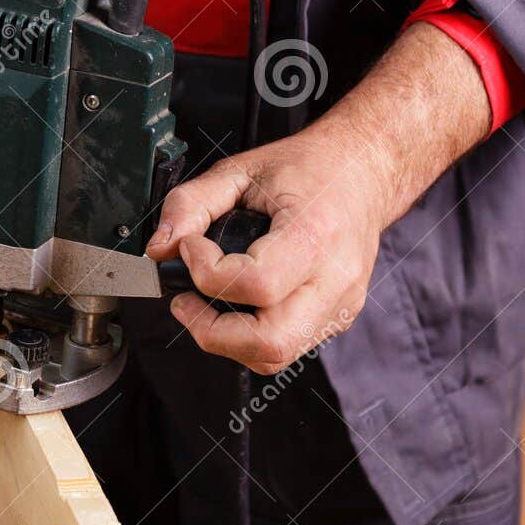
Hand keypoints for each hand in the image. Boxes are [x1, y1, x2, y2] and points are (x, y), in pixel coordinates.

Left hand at [146, 23, 490, 373]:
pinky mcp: (338, 318)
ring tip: (205, 304)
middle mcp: (335, 278)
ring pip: (276, 356)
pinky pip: (287, 347)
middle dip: (212, 332)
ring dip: (228, 340)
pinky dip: (251, 336)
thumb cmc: (309, 169)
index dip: (207, 273)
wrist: (364, 172)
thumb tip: (160, 248)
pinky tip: (238, 305)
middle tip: (185, 302)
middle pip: (270, 341)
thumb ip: (191, 204)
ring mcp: (341, 304)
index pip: (256, 284)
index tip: (190, 248)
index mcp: (314, 234)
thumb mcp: (241, 170)